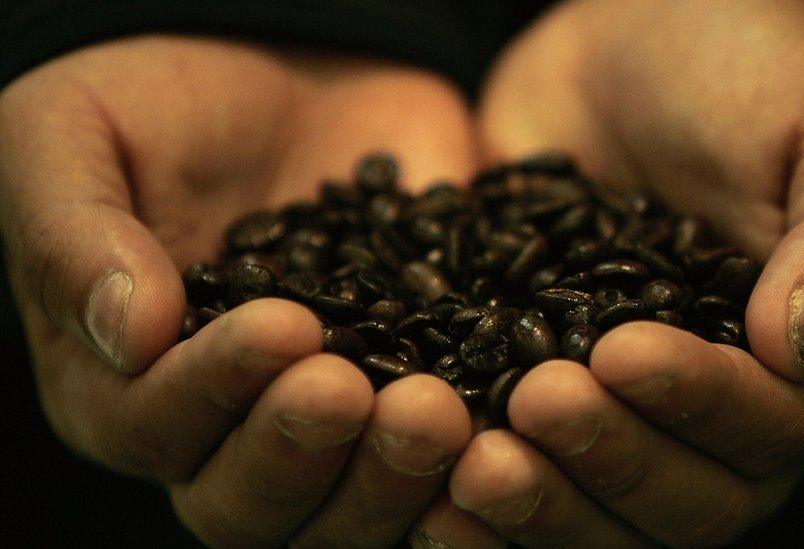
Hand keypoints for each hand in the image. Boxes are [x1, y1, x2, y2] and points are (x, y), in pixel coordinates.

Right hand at [0, 36, 476, 546]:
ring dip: (389, 481)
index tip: (284, 326)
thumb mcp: (76, 136)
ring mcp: (325, 420)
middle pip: (249, 506)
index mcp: (125, 383)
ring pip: (344, 512)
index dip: (215, 392)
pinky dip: (466, 466)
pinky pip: (436, 466)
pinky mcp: (410, 392)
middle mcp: (225, 427)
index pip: (156, 429)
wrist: (294, 75)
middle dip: (303, 455)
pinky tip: (499, 429)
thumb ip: (74, 237)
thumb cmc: (162, 103)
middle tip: (355, 390)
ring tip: (436, 413)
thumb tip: (130, 337)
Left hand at [415, 1, 803, 545]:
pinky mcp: (558, 395)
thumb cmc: (749, 68)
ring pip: (611, 515)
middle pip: (693, 499)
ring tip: (479, 462)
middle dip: (614, 461)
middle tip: (537, 404)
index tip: (622, 353)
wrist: (630, 41)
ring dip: (547, 504)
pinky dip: (490, 502)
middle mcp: (736, 411)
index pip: (775, 431)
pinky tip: (441, 488)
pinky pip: (535, 478)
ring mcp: (642, 415)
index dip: (702, 407)